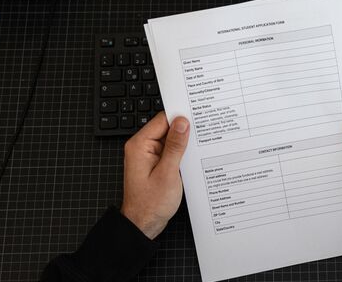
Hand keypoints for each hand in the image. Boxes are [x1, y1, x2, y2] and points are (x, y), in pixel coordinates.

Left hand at [121, 112, 189, 238]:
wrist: (143, 224)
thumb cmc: (150, 204)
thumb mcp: (167, 173)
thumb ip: (175, 146)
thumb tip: (182, 123)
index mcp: (140, 145)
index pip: (162, 120)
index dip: (180, 118)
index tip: (197, 118)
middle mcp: (142, 148)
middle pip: (167, 128)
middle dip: (184, 131)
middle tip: (201, 135)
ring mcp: (149, 156)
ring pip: (170, 140)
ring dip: (183, 144)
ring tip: (196, 151)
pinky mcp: (155, 163)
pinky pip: (170, 151)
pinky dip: (181, 153)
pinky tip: (190, 160)